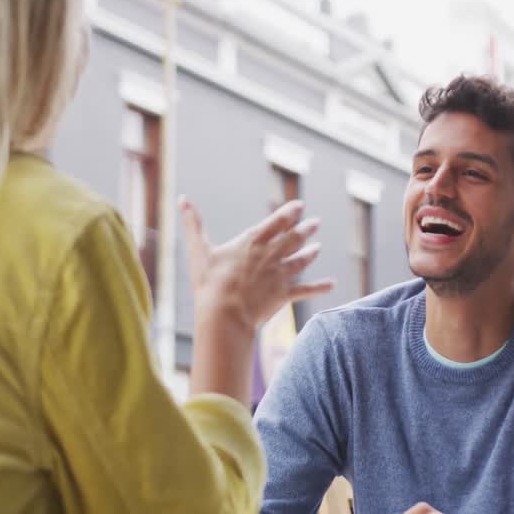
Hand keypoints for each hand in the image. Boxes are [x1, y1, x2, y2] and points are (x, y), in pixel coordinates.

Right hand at [179, 197, 334, 332]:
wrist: (225, 314)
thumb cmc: (210, 283)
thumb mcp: (199, 250)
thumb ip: (193, 224)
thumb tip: (182, 199)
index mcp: (252, 242)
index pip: (276, 222)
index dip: (289, 213)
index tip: (300, 206)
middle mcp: (270, 255)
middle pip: (293, 239)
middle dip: (305, 230)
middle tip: (316, 223)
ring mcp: (279, 275)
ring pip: (300, 260)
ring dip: (310, 253)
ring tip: (318, 248)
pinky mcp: (284, 295)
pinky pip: (306, 290)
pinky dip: (320, 287)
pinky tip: (332, 284)